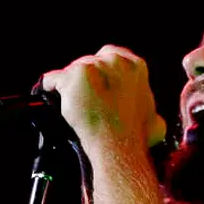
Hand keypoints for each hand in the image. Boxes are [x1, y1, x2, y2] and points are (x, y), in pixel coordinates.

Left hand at [41, 45, 166, 163]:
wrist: (119, 148)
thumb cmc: (136, 138)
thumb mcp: (154, 119)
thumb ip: (149, 109)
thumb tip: (153, 118)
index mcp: (135, 66)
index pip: (109, 55)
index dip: (100, 72)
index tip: (97, 85)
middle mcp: (114, 61)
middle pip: (88, 62)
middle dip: (85, 80)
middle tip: (84, 100)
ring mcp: (92, 67)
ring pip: (71, 71)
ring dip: (70, 86)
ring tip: (73, 105)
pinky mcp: (73, 78)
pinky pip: (52, 79)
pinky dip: (49, 87)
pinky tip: (49, 95)